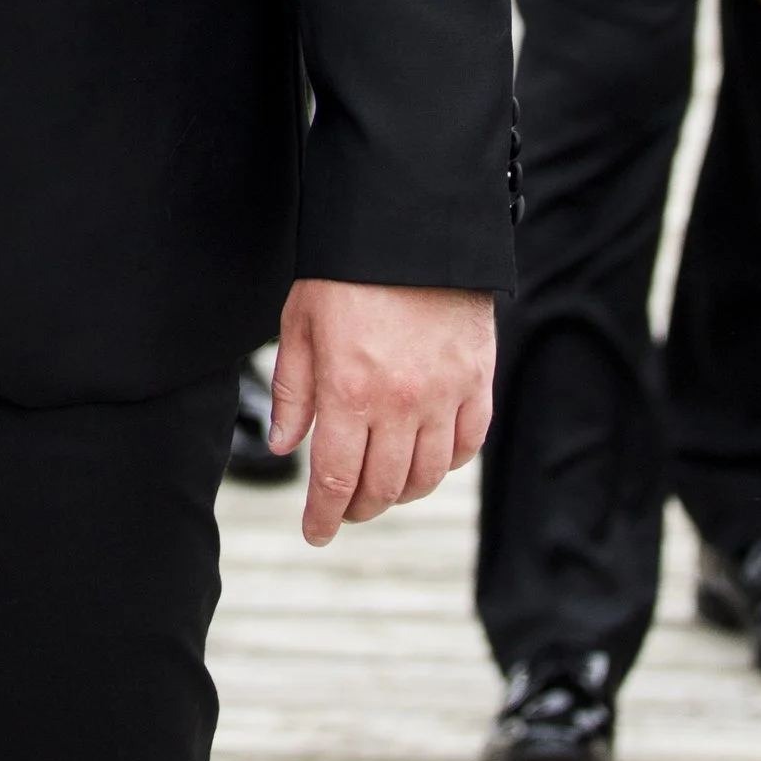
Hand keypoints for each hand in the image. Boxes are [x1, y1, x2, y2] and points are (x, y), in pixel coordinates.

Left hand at [268, 278, 494, 546]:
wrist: (411, 227)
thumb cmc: (346, 272)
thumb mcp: (300, 323)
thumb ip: (292, 390)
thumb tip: (283, 445)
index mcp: (348, 391)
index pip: (334, 479)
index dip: (323, 516)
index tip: (315, 534)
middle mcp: (400, 403)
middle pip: (382, 487)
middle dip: (357, 508)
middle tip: (344, 509)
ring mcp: (445, 395)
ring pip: (426, 475)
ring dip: (401, 493)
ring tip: (382, 488)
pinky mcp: (477, 381)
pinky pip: (467, 444)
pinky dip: (446, 464)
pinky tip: (427, 460)